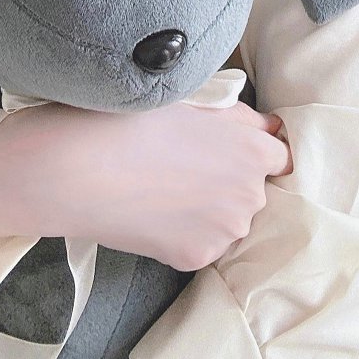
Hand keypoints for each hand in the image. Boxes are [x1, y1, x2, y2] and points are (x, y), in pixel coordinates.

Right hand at [26, 99, 293, 272]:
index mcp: (252, 150)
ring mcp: (224, 232)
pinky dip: (182, 232)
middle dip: (228, 179)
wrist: (77, 168)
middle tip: (180, 163)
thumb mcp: (189, 99)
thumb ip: (239, 118)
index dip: (252, 149)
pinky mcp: (195, 258)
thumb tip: (270, 131)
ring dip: (207, 208)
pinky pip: (200, 243)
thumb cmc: (128, 118)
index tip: (224, 147)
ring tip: (161, 186)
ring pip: (227, 219)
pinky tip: (150, 211)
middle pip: (253, 189)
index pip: (281, 156)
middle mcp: (250, 195)